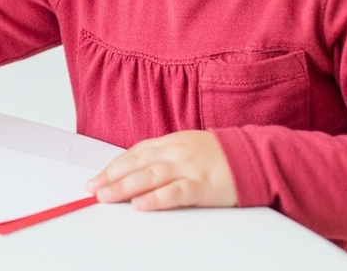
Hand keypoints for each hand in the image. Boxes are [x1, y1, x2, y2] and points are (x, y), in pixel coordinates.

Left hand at [87, 130, 236, 210]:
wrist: (254, 157)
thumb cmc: (218, 155)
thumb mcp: (186, 147)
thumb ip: (162, 155)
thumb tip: (133, 170)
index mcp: (170, 142)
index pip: (134, 153)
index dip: (113, 166)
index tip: (96, 178)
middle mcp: (176, 152)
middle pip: (137, 164)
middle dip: (112, 177)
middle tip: (93, 189)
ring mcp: (189, 168)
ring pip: (150, 176)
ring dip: (125, 187)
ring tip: (107, 196)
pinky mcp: (203, 185)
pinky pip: (175, 192)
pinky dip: (156, 199)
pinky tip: (140, 205)